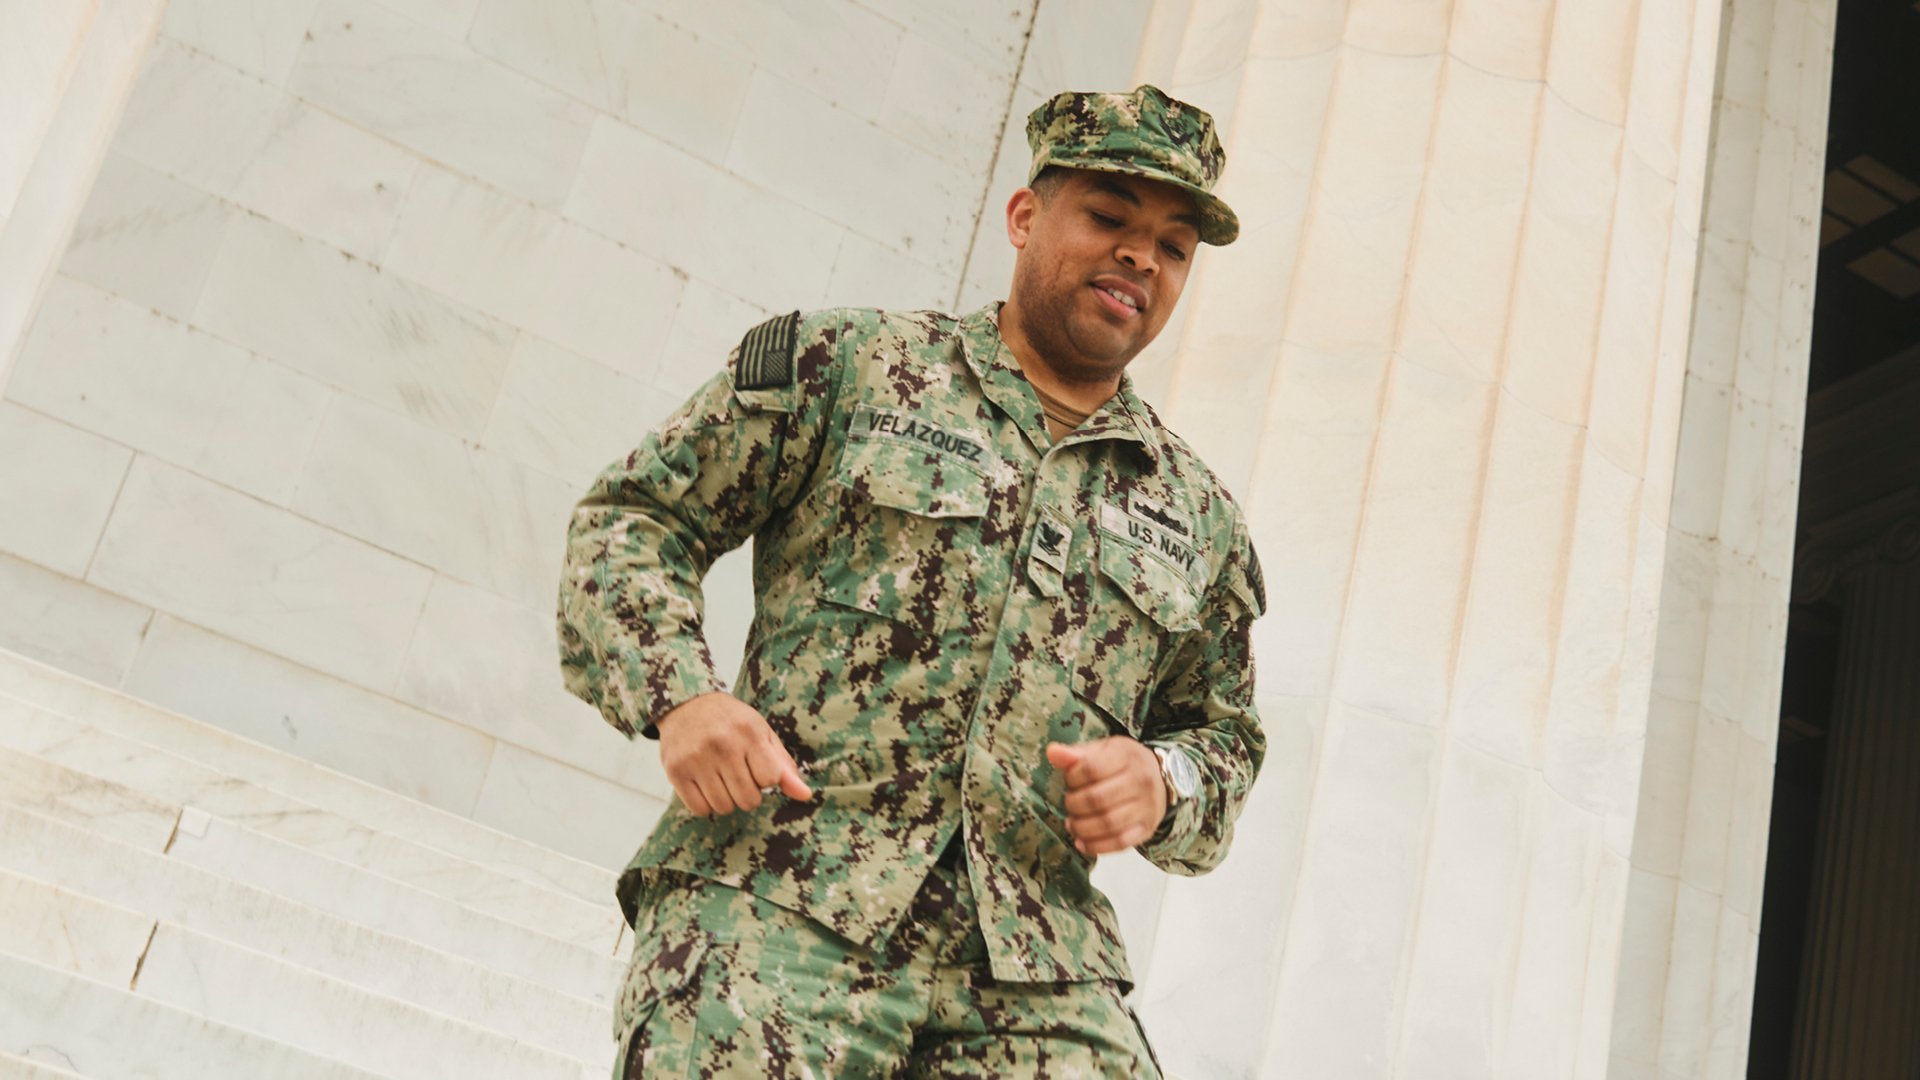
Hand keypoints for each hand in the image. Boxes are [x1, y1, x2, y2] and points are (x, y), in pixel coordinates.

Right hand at [656, 692, 811, 816]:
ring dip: (727, 799)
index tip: (756, 766)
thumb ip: (783, 765)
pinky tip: (705, 784)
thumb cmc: (731, 722)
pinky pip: (700, 809)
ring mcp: (697, 759)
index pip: (770, 779)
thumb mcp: (762, 734)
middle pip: (748, 799)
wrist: (687, 704)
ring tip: (721, 778)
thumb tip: (805, 795)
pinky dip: (706, 803)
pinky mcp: (676, 771)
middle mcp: (722, 745)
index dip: (765, 778)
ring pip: (724, 807)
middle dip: (748, 793)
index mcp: (749, 733)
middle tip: (738, 774)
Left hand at [1047, 738, 1167, 854]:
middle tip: (1069, 805)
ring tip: (1072, 824)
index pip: (1092, 768)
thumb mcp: (1103, 750)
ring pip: (1108, 823)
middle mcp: (1141, 781)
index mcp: (1127, 756)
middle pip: (1098, 799)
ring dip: (1082, 827)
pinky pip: (1120, 843)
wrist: (1162, 778)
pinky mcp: (1147, 829)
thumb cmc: (1124, 763)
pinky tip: (1081, 843)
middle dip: (1074, 805)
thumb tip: (1052, 752)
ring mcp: (1147, 807)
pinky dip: (1097, 846)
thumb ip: (1076, 754)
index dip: (1072, 778)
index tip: (1069, 782)